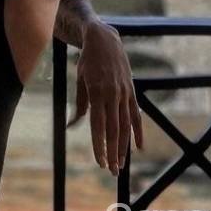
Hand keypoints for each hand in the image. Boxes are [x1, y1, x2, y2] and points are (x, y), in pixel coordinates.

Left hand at [67, 20, 143, 175]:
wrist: (104, 39)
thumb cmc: (87, 61)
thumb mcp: (80, 81)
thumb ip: (80, 105)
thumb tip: (71, 125)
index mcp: (96, 93)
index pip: (98, 126)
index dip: (99, 146)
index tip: (98, 161)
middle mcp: (112, 95)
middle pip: (113, 130)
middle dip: (112, 152)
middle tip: (110, 170)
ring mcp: (124, 93)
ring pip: (125, 126)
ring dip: (124, 147)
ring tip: (121, 164)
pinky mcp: (132, 91)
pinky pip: (136, 115)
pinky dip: (138, 132)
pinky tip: (138, 147)